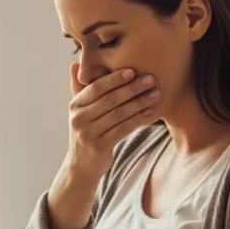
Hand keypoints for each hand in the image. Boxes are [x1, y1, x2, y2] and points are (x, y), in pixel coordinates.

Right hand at [65, 62, 160, 182]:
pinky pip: (123, 129)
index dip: (114, 78)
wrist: (82, 165)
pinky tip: (151, 112)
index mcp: (74, 105)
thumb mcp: (80, 111)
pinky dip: (139, 119)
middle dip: (131, 88)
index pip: (96, 88)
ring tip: (155, 93)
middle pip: (109, 100)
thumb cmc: (87, 131)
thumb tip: (74, 63)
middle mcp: (78, 119)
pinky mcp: (99, 147)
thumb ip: (79, 88)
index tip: (132, 70)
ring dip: (139, 103)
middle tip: (150, 79)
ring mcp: (88, 134)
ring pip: (119, 114)